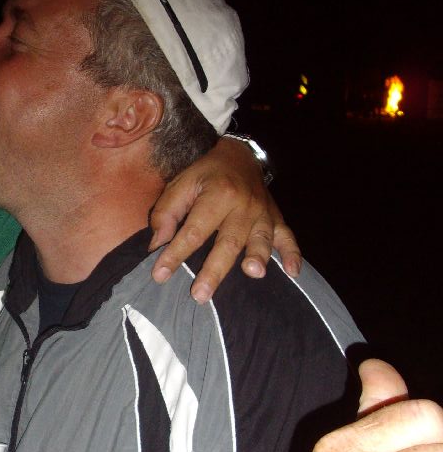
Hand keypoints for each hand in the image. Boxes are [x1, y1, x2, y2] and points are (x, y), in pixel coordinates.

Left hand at [148, 136, 300, 300]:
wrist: (239, 156)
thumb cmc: (205, 175)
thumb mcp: (180, 184)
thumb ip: (166, 213)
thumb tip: (157, 245)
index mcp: (217, 195)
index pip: (193, 231)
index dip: (175, 254)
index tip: (160, 275)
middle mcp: (243, 206)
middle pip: (228, 242)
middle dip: (214, 270)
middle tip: (200, 294)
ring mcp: (263, 213)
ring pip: (261, 240)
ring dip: (258, 257)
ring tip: (253, 274)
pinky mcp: (276, 219)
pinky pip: (288, 237)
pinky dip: (292, 254)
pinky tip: (294, 272)